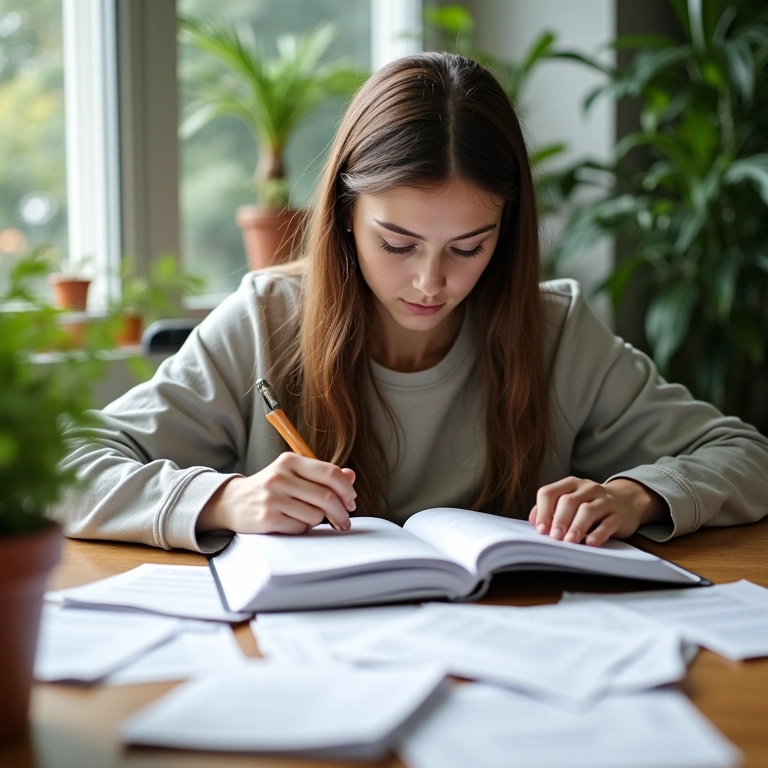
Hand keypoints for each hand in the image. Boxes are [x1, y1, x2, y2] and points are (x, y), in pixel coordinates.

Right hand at [196, 453, 355, 534]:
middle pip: (327, 497)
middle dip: (341, 513)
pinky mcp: (267, 518)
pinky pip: (300, 528)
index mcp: (290, 460)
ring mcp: (272, 497)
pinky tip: (291, 522)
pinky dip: (301, 528)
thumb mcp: (294, 474)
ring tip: (306, 517)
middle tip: (344, 521)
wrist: (232, 502)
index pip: (331, 474)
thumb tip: (351, 476)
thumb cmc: (270, 488)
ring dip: (318, 521)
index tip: (351, 501)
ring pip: (315, 515)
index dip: (347, 490)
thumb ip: (322, 475)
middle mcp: (280, 476)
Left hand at [528, 476, 666, 546]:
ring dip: (576, 527)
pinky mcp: (619, 515)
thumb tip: (534, 522)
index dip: (542, 511)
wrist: (626, 501)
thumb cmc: (590, 505)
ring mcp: (605, 500)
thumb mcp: (570, 502)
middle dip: (559, 520)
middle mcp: (587, 488)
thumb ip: (550, 509)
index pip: (550, 492)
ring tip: (569, 542)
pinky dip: (598, 534)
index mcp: (570, 484)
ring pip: (587, 510)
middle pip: (568, 501)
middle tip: (554, 538)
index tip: (541, 530)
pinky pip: (608, 524)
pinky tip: (590, 543)